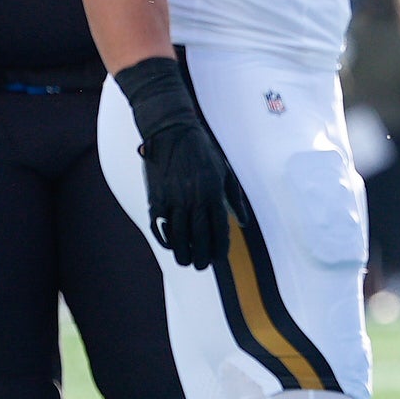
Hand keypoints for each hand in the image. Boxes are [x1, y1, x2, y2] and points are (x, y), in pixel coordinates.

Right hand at [115, 58, 235, 270]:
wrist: (172, 131)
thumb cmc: (203, 151)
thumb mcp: (225, 172)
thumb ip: (235, 199)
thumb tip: (244, 223)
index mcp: (213, 193)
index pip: (219, 229)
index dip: (219, 247)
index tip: (219, 258)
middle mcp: (193, 199)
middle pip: (198, 237)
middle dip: (201, 256)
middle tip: (202, 266)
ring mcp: (172, 199)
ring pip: (177, 236)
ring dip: (182, 252)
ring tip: (186, 261)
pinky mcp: (155, 197)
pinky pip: (159, 225)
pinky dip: (164, 238)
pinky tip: (170, 244)